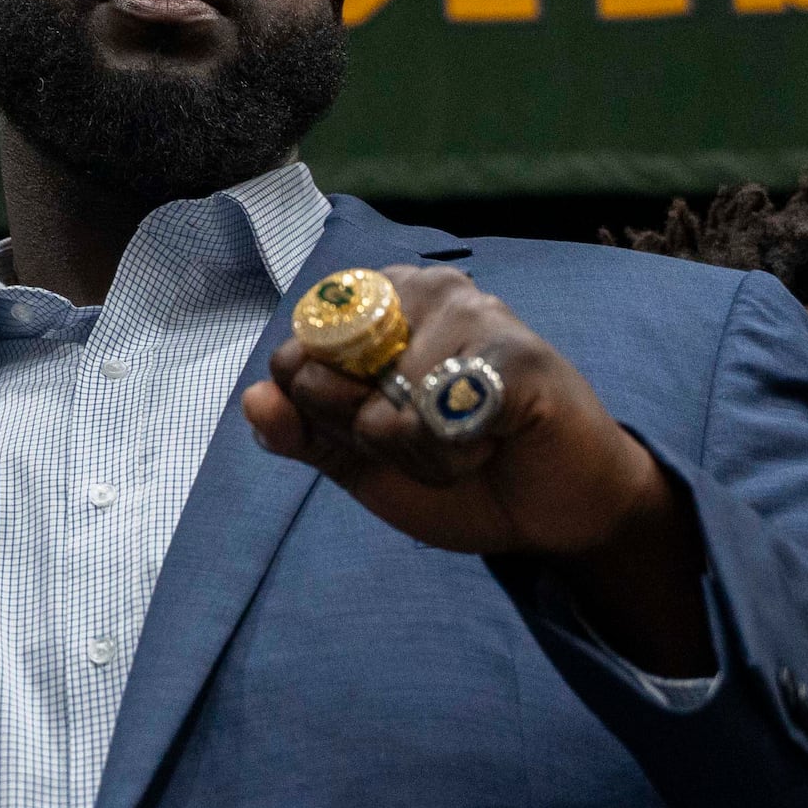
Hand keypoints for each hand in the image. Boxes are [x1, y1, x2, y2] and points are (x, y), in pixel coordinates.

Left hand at [247, 268, 705, 670]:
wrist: (553, 516)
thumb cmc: (463, 472)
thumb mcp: (365, 460)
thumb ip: (306, 432)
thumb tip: (254, 397)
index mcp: (380, 303)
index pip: (296, 356)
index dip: (324, 413)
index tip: (380, 427)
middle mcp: (424, 290)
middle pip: (328, 373)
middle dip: (367, 435)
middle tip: (429, 439)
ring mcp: (476, 312)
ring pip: (384, 407)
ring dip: (418, 455)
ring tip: (468, 445)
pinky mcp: (518, 354)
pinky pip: (439, 420)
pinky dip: (453, 458)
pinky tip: (491, 446)